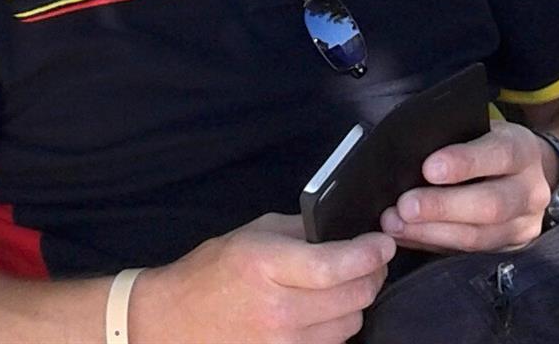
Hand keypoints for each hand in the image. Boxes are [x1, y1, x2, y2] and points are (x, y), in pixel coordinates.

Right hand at [132, 212, 395, 343]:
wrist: (175, 323)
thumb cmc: (214, 272)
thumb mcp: (254, 234)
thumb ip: (302, 231)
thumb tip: (348, 230)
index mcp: (266, 265)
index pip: (335, 266)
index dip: (368, 254)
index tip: (383, 242)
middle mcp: (278, 311)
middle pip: (352, 298)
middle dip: (371, 275)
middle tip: (371, 260)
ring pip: (349, 326)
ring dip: (355, 304)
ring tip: (343, 286)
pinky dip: (336, 329)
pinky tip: (324, 313)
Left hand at [381, 121, 553, 252]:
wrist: (526, 174)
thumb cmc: (487, 143)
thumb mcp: (480, 128)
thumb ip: (453, 136)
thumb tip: (408, 150)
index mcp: (523, 150)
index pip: (498, 154)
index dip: (464, 163)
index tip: (428, 169)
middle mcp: (530, 190)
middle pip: (490, 205)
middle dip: (442, 207)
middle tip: (404, 206)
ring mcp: (524, 225)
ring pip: (479, 236)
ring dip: (432, 232)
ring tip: (395, 225)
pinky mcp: (511, 250)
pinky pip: (470, 253)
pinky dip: (433, 244)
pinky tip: (407, 236)